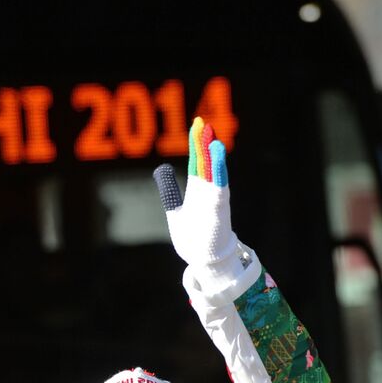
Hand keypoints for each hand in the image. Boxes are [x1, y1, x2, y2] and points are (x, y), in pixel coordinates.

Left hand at [154, 117, 247, 287]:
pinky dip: (220, 175)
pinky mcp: (218, 211)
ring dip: (214, 156)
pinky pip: (220, 189)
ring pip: (214, 173)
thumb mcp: (175, 208)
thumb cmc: (192, 235)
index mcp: (197, 189)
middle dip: (204, 143)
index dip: (196, 142)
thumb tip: (161, 169)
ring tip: (212, 138)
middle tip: (203, 123)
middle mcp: (208, 190)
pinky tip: (219, 163)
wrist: (202, 259)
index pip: (197, 159)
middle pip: (206, 161)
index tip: (197, 124)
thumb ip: (169, 189)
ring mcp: (214, 199)